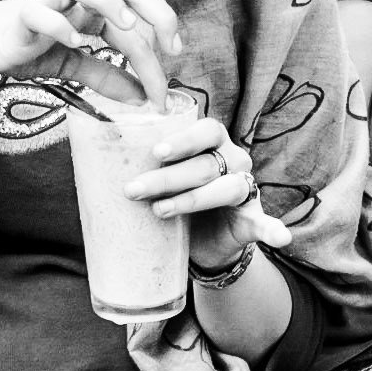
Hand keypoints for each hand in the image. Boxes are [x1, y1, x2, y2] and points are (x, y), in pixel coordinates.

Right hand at [0, 0, 180, 103]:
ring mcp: (44, 4)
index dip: (160, 43)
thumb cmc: (21, 49)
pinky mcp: (17, 18)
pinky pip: (38, 11)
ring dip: (106, 0)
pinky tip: (73, 43)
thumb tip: (141, 97)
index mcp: (90, 9)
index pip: (137, 16)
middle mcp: (73, 0)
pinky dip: (58, 24)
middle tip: (170, 48)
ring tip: (124, 28)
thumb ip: (105, 76)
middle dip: (155, 11)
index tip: (169, 81)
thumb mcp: (70, 65)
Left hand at [121, 115, 294, 269]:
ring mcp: (245, 190)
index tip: (156, 152)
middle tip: (133, 189)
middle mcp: (232, 160)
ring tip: (160, 211)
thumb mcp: (160, 179)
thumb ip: (143, 166)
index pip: (205, 130)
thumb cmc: (175, 198)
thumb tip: (92, 158)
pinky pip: (265, 222)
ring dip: (192, 200)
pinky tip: (279, 237)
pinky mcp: (252, 220)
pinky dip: (272, 229)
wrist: (201, 240)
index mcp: (212, 144)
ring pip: (226, 188)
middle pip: (204, 164)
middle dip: (167, 177)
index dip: (183, 139)